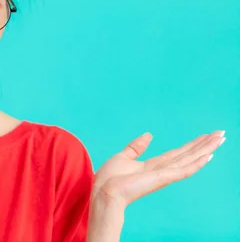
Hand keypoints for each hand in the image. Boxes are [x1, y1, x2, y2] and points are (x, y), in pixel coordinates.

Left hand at [92, 130, 225, 207]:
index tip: (204, 135)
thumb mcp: (123, 157)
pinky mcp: (163, 178)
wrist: (104, 192)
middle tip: (221, 134)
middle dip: (204, 144)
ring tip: (220, 139)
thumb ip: (137, 147)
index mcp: (153, 165)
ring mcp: (164, 175)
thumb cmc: (109, 179)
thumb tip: (149, 135)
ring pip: (190, 159)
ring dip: (206, 149)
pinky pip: (184, 169)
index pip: (177, 153)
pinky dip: (197, 162)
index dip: (191, 144)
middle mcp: (162, 170)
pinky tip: (209, 155)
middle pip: (187, 154)